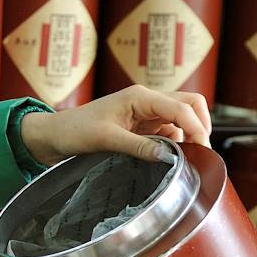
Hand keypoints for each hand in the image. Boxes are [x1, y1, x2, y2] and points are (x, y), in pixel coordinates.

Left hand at [19, 86, 211, 167]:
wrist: (54, 136)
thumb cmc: (74, 131)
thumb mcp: (107, 140)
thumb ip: (140, 147)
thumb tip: (170, 157)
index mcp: (140, 96)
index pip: (182, 106)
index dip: (198, 127)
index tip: (202, 151)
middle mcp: (146, 101)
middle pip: (189, 104)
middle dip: (200, 126)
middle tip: (201, 153)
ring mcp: (145, 113)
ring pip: (181, 118)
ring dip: (187, 135)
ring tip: (185, 160)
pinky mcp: (140, 126)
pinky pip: (167, 131)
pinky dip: (174, 143)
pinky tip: (168, 158)